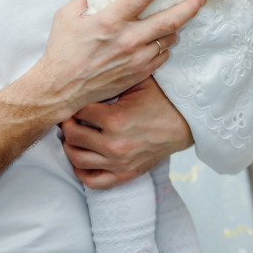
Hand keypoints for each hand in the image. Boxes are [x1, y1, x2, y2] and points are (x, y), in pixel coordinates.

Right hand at [35, 0, 203, 122]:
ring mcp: (137, 59)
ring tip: (178, 17)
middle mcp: (128, 39)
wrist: (61, 88)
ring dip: (176, 26)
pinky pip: (163, 56)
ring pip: (169, 38)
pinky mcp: (139, 73)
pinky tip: (160, 40)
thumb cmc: (62, 51)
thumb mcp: (66, 15)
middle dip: (189, 5)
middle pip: (170, 19)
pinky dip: (164, 45)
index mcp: (110, 20)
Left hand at [61, 76, 193, 188]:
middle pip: (72, 136)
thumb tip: (87, 72)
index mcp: (114, 119)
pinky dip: (81, 171)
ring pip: (77, 159)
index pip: (77, 112)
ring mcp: (118, 163)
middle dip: (67, 124)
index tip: (73, 99)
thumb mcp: (137, 81)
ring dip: (70, 146)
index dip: (73, 103)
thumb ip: (112, 77)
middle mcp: (113, 144)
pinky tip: (81, 157)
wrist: (184, 124)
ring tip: (74, 134)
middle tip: (69, 116)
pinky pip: (93, 181)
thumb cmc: (160, 100)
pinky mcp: (125, 175)